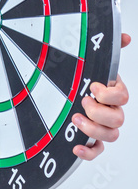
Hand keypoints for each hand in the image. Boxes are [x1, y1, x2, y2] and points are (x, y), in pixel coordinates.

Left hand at [71, 33, 129, 159]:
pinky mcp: (91, 139)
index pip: (122, 98)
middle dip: (99, 112)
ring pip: (110, 136)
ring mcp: (102, 126)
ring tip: (75, 118)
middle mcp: (111, 111)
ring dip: (93, 130)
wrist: (64, 88)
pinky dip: (88, 151)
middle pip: (118, 120)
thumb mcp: (92, 61)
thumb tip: (124, 37)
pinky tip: (75, 147)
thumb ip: (109, 49)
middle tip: (83, 102)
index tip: (93, 86)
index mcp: (113, 93)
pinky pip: (96, 150)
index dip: (109, 95)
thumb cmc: (81, 76)